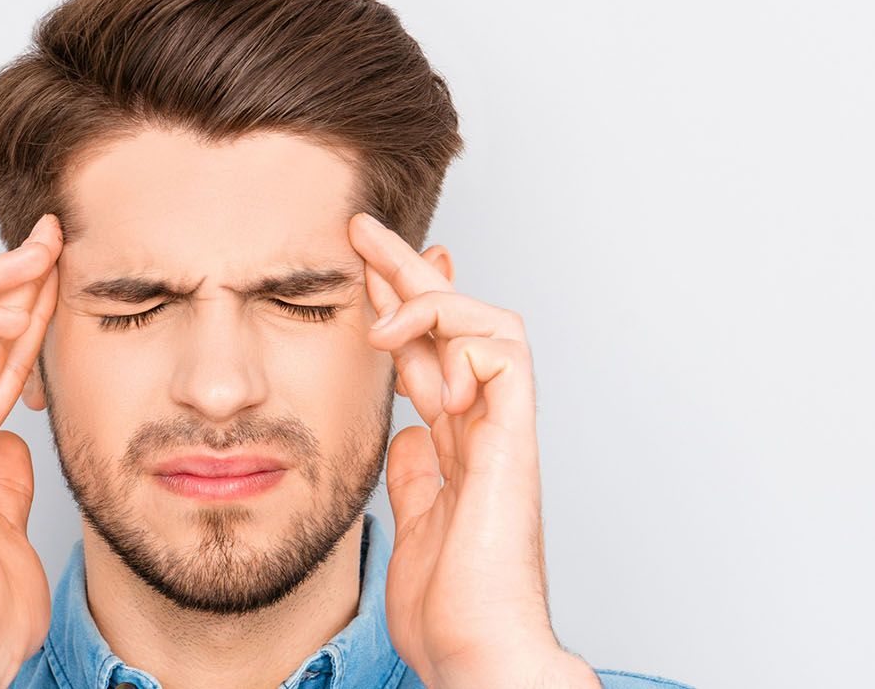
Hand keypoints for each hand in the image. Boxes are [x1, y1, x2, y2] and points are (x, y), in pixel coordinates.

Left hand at [349, 214, 598, 687]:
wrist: (477, 654)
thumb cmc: (451, 610)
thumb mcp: (413, 526)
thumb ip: (415, 477)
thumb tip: (406, 436)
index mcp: (460, 448)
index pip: (434, 354)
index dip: (403, 307)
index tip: (366, 270)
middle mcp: (486, 431)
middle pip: (454, 327)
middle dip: (408, 271)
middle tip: (362, 228)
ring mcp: (504, 434)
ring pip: (486, 324)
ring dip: (430, 290)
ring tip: (379, 279)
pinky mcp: (512, 442)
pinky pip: (504, 354)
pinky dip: (461, 335)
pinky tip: (409, 347)